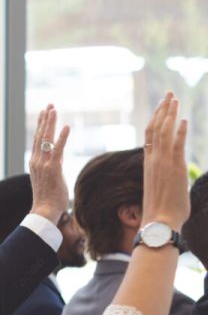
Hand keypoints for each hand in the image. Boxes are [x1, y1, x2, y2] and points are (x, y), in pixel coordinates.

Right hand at [27, 104, 70, 221]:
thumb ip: (54, 163)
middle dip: (44, 119)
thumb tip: (59, 155)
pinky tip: (66, 126)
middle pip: (39, 135)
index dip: (40, 125)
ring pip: (45, 139)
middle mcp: (37, 160)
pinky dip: (62, 137)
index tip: (44, 113)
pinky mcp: (53, 168)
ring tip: (53, 109)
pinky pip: (58, 149)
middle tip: (49, 105)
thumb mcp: (51, 176)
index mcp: (35, 162)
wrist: (45, 209)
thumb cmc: (49, 196)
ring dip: (50, 123)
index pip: (37, 139)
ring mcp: (43, 163)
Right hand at [142, 93, 189, 227]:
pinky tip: (184, 119)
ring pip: (164, 132)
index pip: (150, 135)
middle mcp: (154, 159)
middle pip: (156, 128)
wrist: (159, 222)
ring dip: (170, 114)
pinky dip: (179, 131)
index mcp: (149, 163)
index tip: (161, 107)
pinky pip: (176, 144)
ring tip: (175, 99)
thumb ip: (169, 178)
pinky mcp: (175, 168)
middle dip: (163, 109)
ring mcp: (163, 162)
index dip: (156, 119)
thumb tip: (177, 180)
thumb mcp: (165, 188)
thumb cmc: (162, 211)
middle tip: (169, 95)